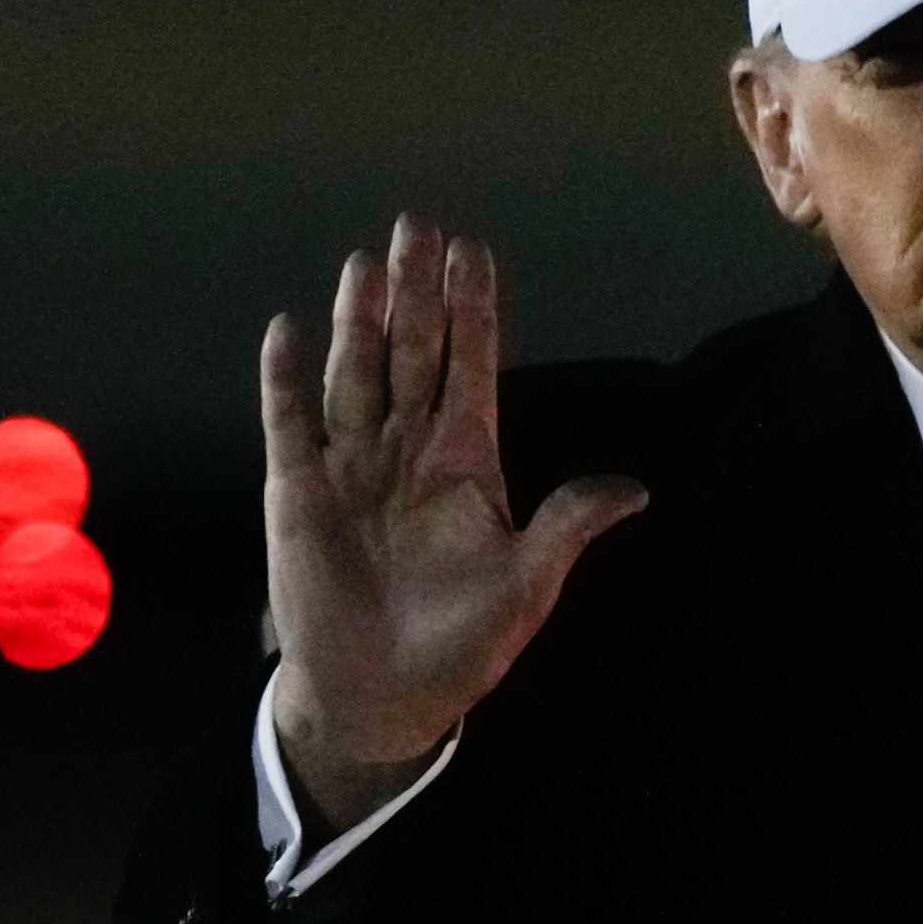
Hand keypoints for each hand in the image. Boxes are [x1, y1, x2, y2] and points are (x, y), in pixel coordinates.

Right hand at [262, 216, 647, 833]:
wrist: (385, 697)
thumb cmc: (462, 642)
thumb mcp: (528, 584)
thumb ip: (568, 527)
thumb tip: (638, 489)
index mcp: (467, 463)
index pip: (473, 367)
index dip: (473, 312)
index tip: (474, 252)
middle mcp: (408, 450)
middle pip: (414, 353)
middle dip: (418, 292)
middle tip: (419, 226)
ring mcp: (351, 466)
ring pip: (357, 374)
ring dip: (361, 319)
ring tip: (368, 261)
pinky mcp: (297, 493)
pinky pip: (291, 424)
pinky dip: (285, 379)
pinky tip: (287, 329)